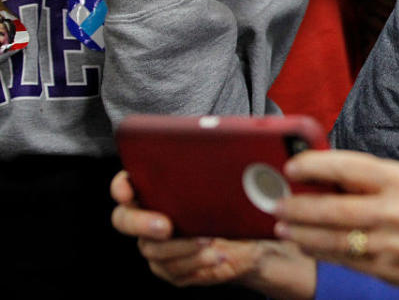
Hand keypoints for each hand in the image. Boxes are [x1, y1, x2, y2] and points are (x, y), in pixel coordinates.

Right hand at [110, 171, 316, 298]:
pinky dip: (195, 263)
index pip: (125, 184)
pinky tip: (215, 255)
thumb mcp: (232, 183)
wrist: (255, 241)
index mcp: (158, 190)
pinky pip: (174, 270)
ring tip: (208, 240)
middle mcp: (151, 218)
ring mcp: (158, 246)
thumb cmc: (240, 207)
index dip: (121, 186)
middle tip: (166, 226)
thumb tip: (222, 150)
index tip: (127, 190)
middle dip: (141, 223)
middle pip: (125, 220)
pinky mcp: (172, 269)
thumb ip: (219, 168)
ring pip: (152, 250)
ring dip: (180, 246)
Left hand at [274, 150, 398, 298]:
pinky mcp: (386, 270)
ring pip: (331, 238)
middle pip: (332, 207)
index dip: (314, 165)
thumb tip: (326, 174)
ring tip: (284, 224)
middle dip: (297, 205)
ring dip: (301, 231)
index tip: (292, 166)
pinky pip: (343, 259)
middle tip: (278, 201)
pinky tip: (307, 243)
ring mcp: (390, 244)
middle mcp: (396, 210)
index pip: (348, 166)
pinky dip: (319, 250)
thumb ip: (372, 178)